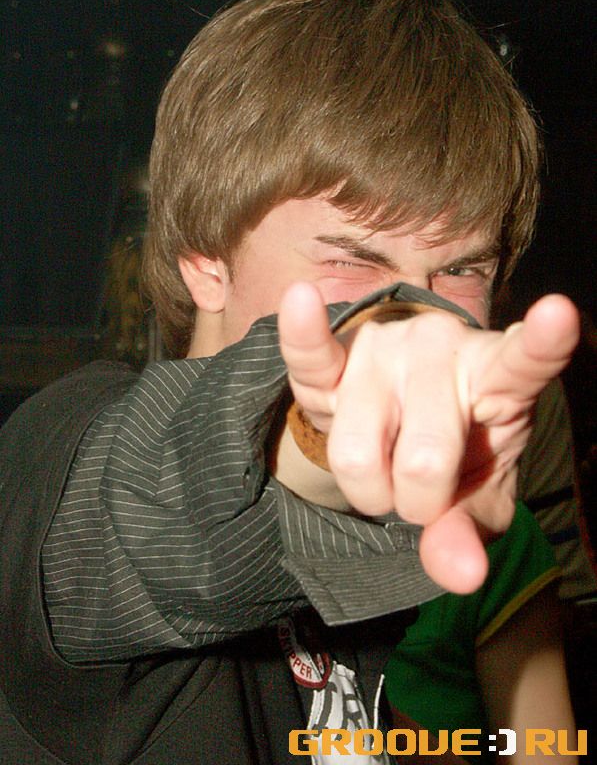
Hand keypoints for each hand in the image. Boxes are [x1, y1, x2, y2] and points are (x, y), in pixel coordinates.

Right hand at [278, 282, 579, 592]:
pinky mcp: (334, 357)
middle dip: (415, 503)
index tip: (559, 314)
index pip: (524, 361)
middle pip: (423, 462)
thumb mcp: (476, 498)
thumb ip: (469, 532)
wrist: (400, 422)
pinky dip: (303, 334)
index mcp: (497, 378)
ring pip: (360, 454)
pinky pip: (311, 354)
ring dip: (369, 489)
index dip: (543, 344)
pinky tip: (300, 300)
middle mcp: (444, 347)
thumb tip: (461, 575)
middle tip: (421, 487)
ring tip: (383, 466)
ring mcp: (386, 348)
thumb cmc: (453, 454)